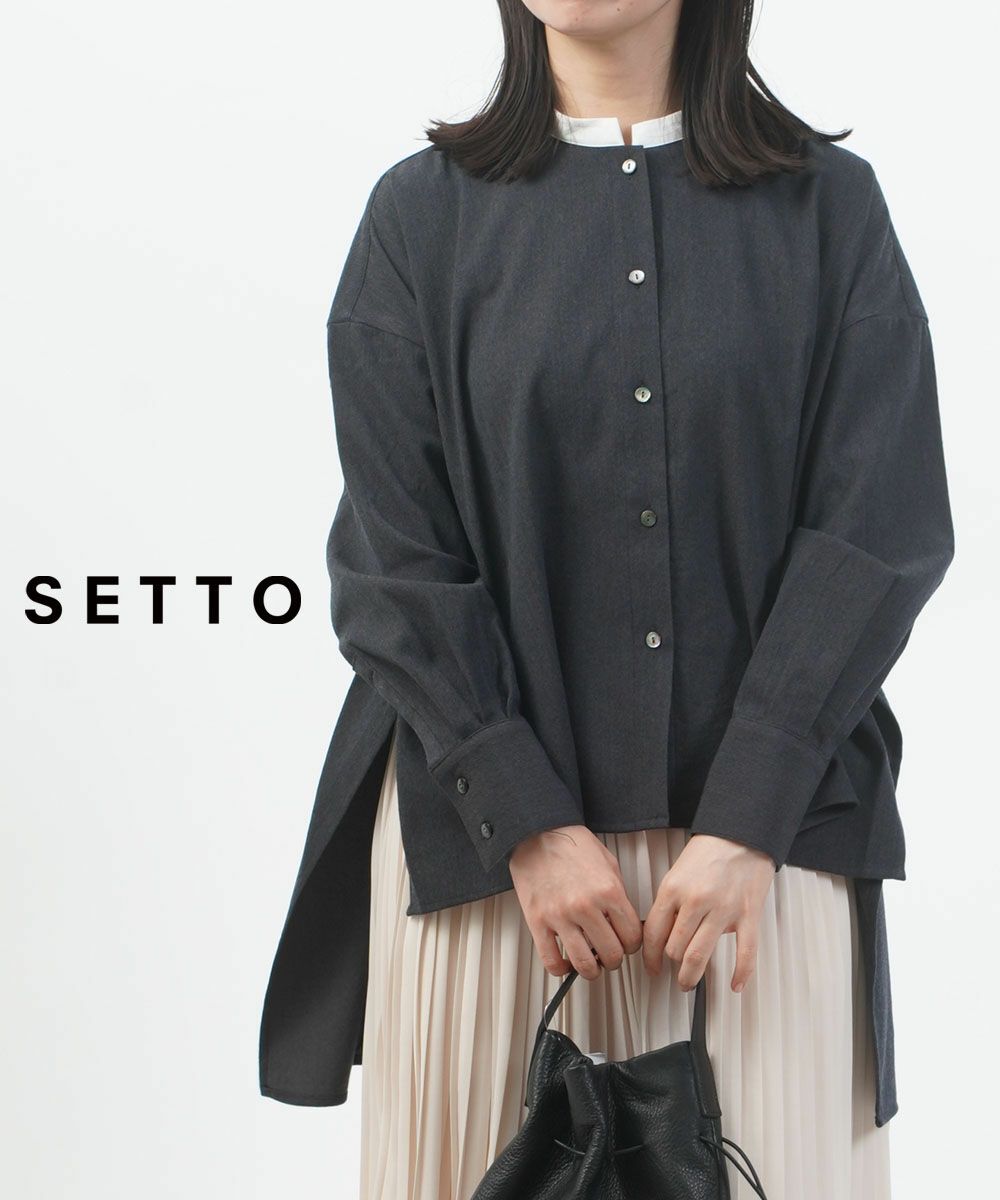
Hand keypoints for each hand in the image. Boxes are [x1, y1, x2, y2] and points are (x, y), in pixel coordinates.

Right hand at [509, 825, 643, 980]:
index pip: (632, 937)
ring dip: (591, 969)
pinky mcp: (537, 921)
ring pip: (584, 964)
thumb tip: (624, 923)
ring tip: (590, 962)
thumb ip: (618, 895)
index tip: (625, 943)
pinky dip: (561, 969)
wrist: (537, 831)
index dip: (631, 944)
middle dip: (614, 958)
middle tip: (608, 953)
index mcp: (608, 891)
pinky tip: (565, 962)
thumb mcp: (608, 864)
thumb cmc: (571, 844)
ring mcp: (560, 916)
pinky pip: (551, 960)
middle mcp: (586, 906)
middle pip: (612, 955)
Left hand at [642, 833, 774, 991]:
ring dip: (692, 976)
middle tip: (674, 976)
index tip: (652, 967)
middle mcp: (696, 901)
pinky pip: (745, 952)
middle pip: (675, 949)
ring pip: (700, 955)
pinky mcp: (749, 914)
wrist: (742, 833)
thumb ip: (670, 903)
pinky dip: (740, 973)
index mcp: (673, 889)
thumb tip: (662, 934)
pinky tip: (735, 985)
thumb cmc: (710, 850)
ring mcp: (723, 909)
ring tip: (690, 982)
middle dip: (672, 967)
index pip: (653, 933)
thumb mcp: (677, 872)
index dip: (650, 957)